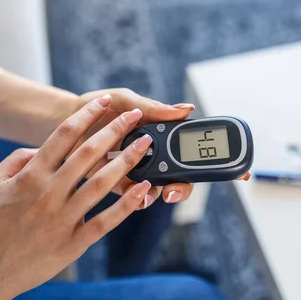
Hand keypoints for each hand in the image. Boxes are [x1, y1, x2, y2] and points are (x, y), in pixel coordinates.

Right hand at [0, 94, 153, 299]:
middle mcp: (49, 193)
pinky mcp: (72, 243)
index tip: (105, 102)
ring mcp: (62, 218)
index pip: (64, 135)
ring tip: (145, 145)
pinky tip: (143, 189)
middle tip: (135, 115)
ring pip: (102, 183)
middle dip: (115, 130)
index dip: (87, 115)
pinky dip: (126, 205)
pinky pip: (105, 221)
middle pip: (88, 153)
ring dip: (127, 161)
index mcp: (30, 175)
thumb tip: (40, 147)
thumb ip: (15, 160)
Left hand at [76, 89, 249, 207]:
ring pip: (161, 189)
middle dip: (186, 185)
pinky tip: (141, 196)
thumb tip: (185, 110)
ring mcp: (135, 170)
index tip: (240, 171)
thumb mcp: (126, 100)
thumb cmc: (96, 107)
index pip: (193, 149)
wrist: (60, 120)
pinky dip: (140, 199)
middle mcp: (151, 155)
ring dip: (166, 194)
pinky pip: (134, 197)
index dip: (217, 160)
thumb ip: (154, 108)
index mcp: (158, 134)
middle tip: (178, 187)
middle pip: (182, 176)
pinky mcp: (115, 184)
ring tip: (161, 192)